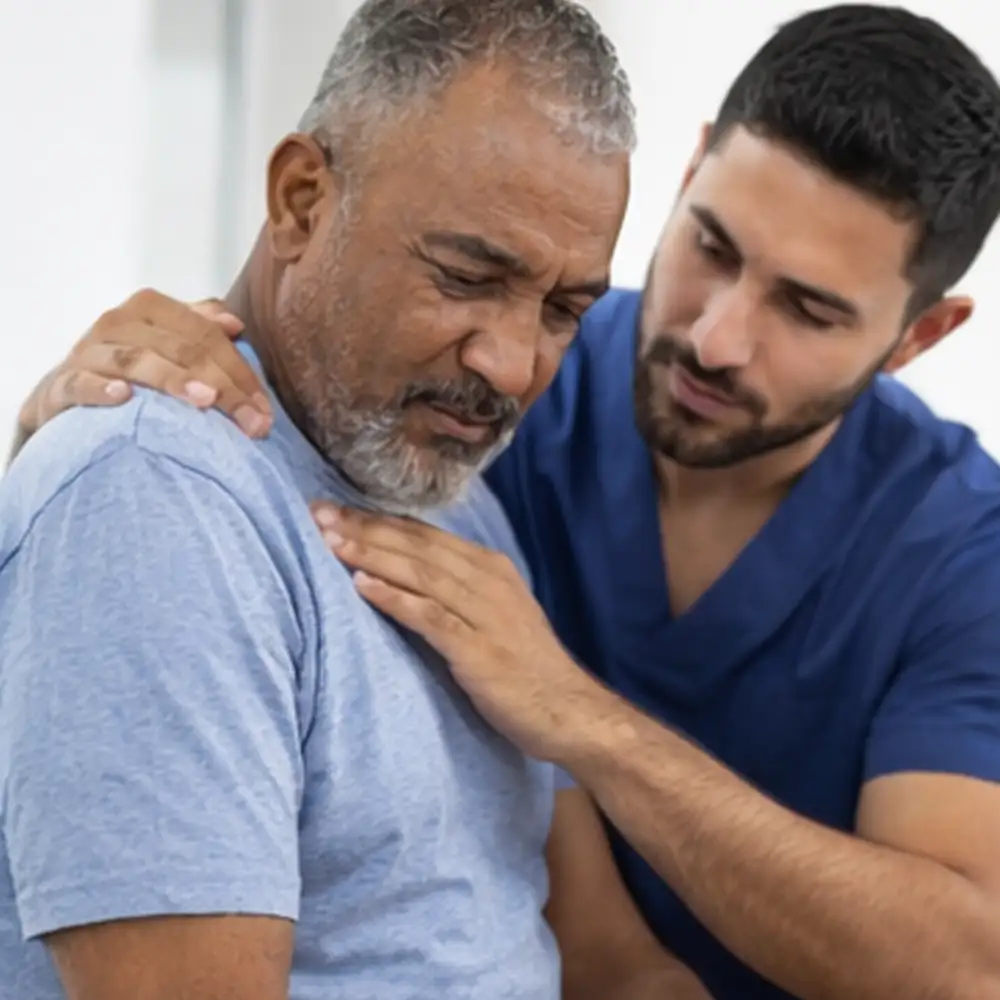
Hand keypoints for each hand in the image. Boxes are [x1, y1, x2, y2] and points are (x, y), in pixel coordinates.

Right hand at [18, 289, 271, 440]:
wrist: (63, 390)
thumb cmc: (127, 365)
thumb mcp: (164, 340)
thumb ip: (198, 326)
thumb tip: (234, 323)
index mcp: (150, 308)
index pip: (206, 335)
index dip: (240, 371)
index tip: (263, 409)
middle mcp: (118, 323)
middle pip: (181, 350)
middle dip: (223, 387)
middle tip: (251, 421)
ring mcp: (89, 353)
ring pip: (136, 361)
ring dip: (173, 380)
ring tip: (204, 401)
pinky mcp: (62, 384)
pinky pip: (81, 383)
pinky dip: (102, 389)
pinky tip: (124, 397)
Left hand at [312, 502, 609, 760]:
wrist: (569, 711)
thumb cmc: (525, 668)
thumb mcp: (493, 616)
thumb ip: (455, 593)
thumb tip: (404, 577)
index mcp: (489, 568)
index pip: (425, 535)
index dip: (378, 520)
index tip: (334, 510)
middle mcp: (488, 580)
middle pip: (417, 545)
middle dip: (365, 527)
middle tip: (318, 512)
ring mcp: (485, 613)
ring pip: (420, 572)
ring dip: (372, 554)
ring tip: (330, 541)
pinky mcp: (479, 649)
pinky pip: (430, 616)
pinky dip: (395, 598)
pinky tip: (362, 585)